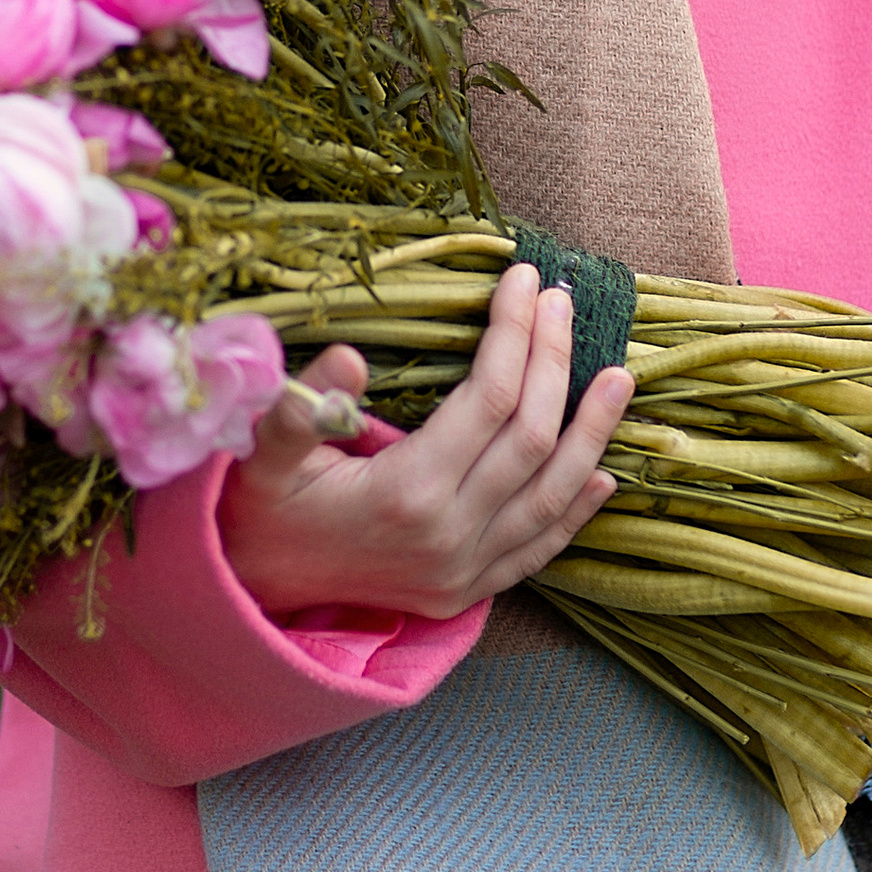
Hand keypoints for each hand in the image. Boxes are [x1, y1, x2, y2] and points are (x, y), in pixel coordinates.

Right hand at [218, 260, 629, 623]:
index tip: (522, 280)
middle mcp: (448, 535)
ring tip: (621, 378)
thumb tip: (349, 357)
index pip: (486, 399)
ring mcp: (465, 571)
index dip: (512, 333)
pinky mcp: (468, 591)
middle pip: (529, 437)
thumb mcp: (262, 454)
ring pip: (550, 495)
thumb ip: (299, 407)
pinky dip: (576, 511)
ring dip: (591, 433)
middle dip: (554, 361)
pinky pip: (538, 550)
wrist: (250, 590)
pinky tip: (604, 474)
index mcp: (405, 492)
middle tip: (563, 303)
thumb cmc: (258, 508)